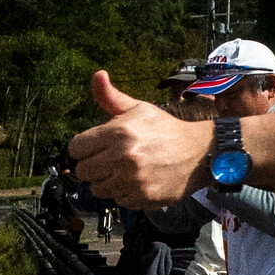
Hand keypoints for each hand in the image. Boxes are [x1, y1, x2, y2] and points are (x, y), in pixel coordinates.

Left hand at [69, 70, 207, 207]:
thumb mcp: (138, 109)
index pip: (76, 148)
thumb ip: (110, 96)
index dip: (84, 147)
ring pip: (97, 188)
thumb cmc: (164, 128)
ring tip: (124, 170)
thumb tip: (97, 74)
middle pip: (83, 171)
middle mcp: (123, 157)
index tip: (96, 146)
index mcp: (118, 133)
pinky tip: (138, 180)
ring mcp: (133, 180)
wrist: (199, 151)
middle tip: (110, 159)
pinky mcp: (142, 198)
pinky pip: (117, 200)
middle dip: (93, 164)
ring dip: (107, 180)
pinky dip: (125, 193)